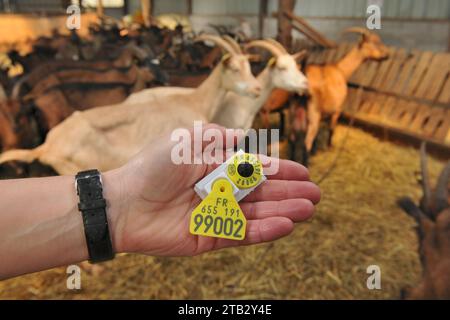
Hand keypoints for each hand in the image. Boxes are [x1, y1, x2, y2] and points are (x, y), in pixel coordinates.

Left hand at [106, 124, 320, 255]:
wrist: (127, 201)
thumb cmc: (155, 166)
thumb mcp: (188, 140)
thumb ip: (218, 137)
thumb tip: (244, 137)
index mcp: (217, 167)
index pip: (256, 169)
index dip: (281, 171)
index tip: (304, 173)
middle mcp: (221, 191)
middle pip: (263, 193)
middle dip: (290, 193)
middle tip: (316, 194)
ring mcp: (217, 215)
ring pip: (258, 215)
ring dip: (284, 211)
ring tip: (309, 209)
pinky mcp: (211, 237)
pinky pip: (243, 235)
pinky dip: (265, 231)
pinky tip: (286, 224)